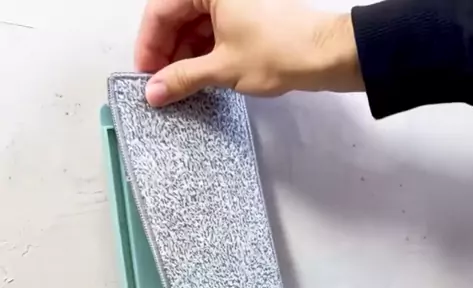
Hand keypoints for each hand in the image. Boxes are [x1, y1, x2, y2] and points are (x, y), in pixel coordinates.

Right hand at [135, 0, 362, 106]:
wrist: (325, 54)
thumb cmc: (280, 50)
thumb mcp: (222, 68)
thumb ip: (182, 78)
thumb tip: (155, 92)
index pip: (161, 10)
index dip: (149, 45)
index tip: (144, 75)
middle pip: (177, 15)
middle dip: (166, 51)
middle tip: (160, 85)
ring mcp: (234, 0)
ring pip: (195, 24)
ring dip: (184, 54)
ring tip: (180, 85)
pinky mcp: (247, 14)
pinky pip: (214, 29)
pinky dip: (203, 52)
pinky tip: (199, 76)